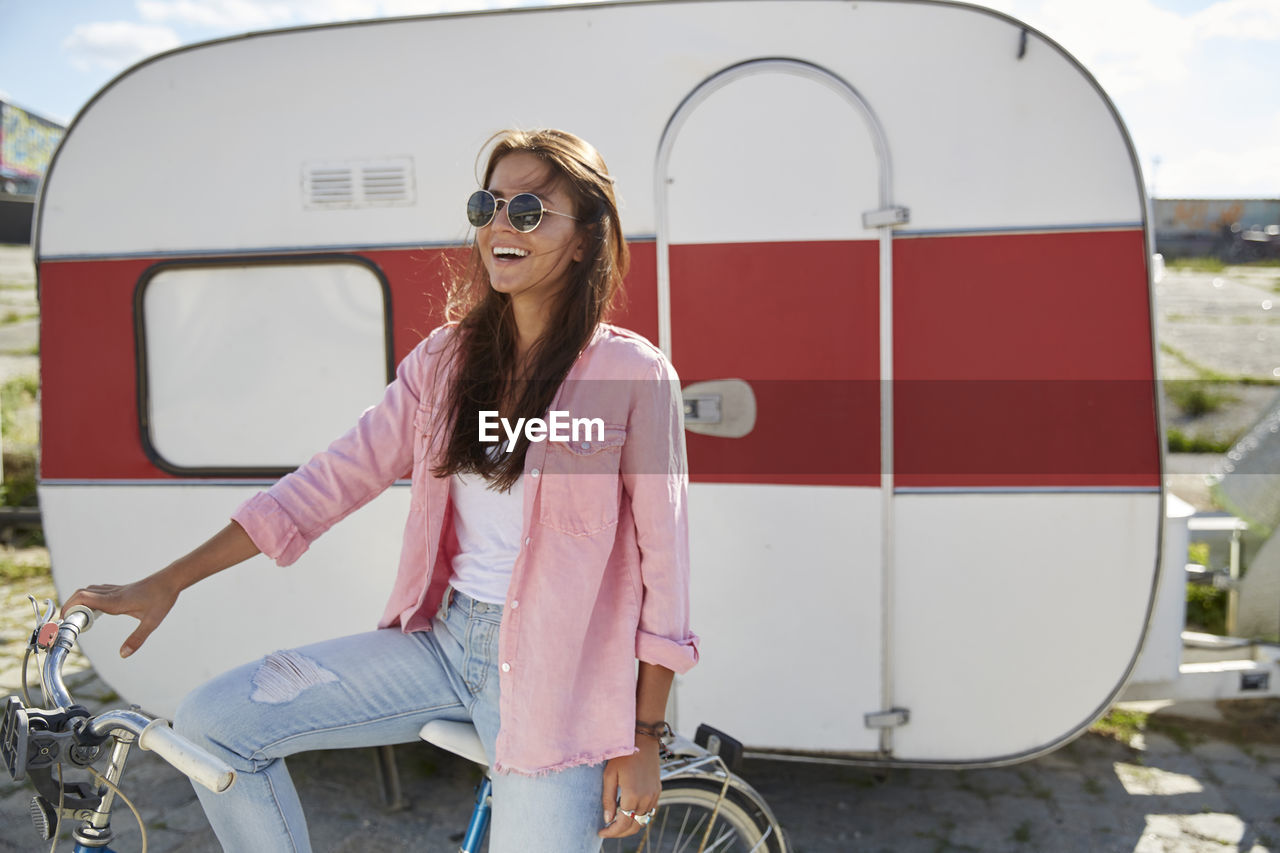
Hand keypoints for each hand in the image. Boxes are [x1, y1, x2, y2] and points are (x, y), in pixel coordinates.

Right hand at [62, 573, 178, 657]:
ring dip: (79, 602)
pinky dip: (89, 599)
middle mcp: (112, 594)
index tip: (63, 621)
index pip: (84, 599)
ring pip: (89, 591)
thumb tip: (123, 655)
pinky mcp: (121, 589)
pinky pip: (98, 591)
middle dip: (69, 607)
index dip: (69, 607)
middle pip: (81, 594)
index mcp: (115, 601)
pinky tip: (94, 610)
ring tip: (79, 619)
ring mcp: (116, 590)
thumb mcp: (152, 622)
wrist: (171, 580)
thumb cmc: (162, 599)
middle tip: (68, 623)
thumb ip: (137, 639)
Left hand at [598, 738, 660, 838]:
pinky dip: (639, 817)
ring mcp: (654, 795)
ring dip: (630, 825)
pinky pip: (649, 811)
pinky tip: (629, 813)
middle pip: (634, 826)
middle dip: (620, 833)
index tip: (601, 832)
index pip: (622, 824)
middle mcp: (646, 798)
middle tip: (608, 831)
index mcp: (632, 794)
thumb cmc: (623, 755)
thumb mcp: (609, 775)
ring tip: (616, 823)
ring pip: (643, 820)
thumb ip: (608, 799)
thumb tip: (608, 819)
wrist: (643, 740)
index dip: (611, 832)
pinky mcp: (658, 791)